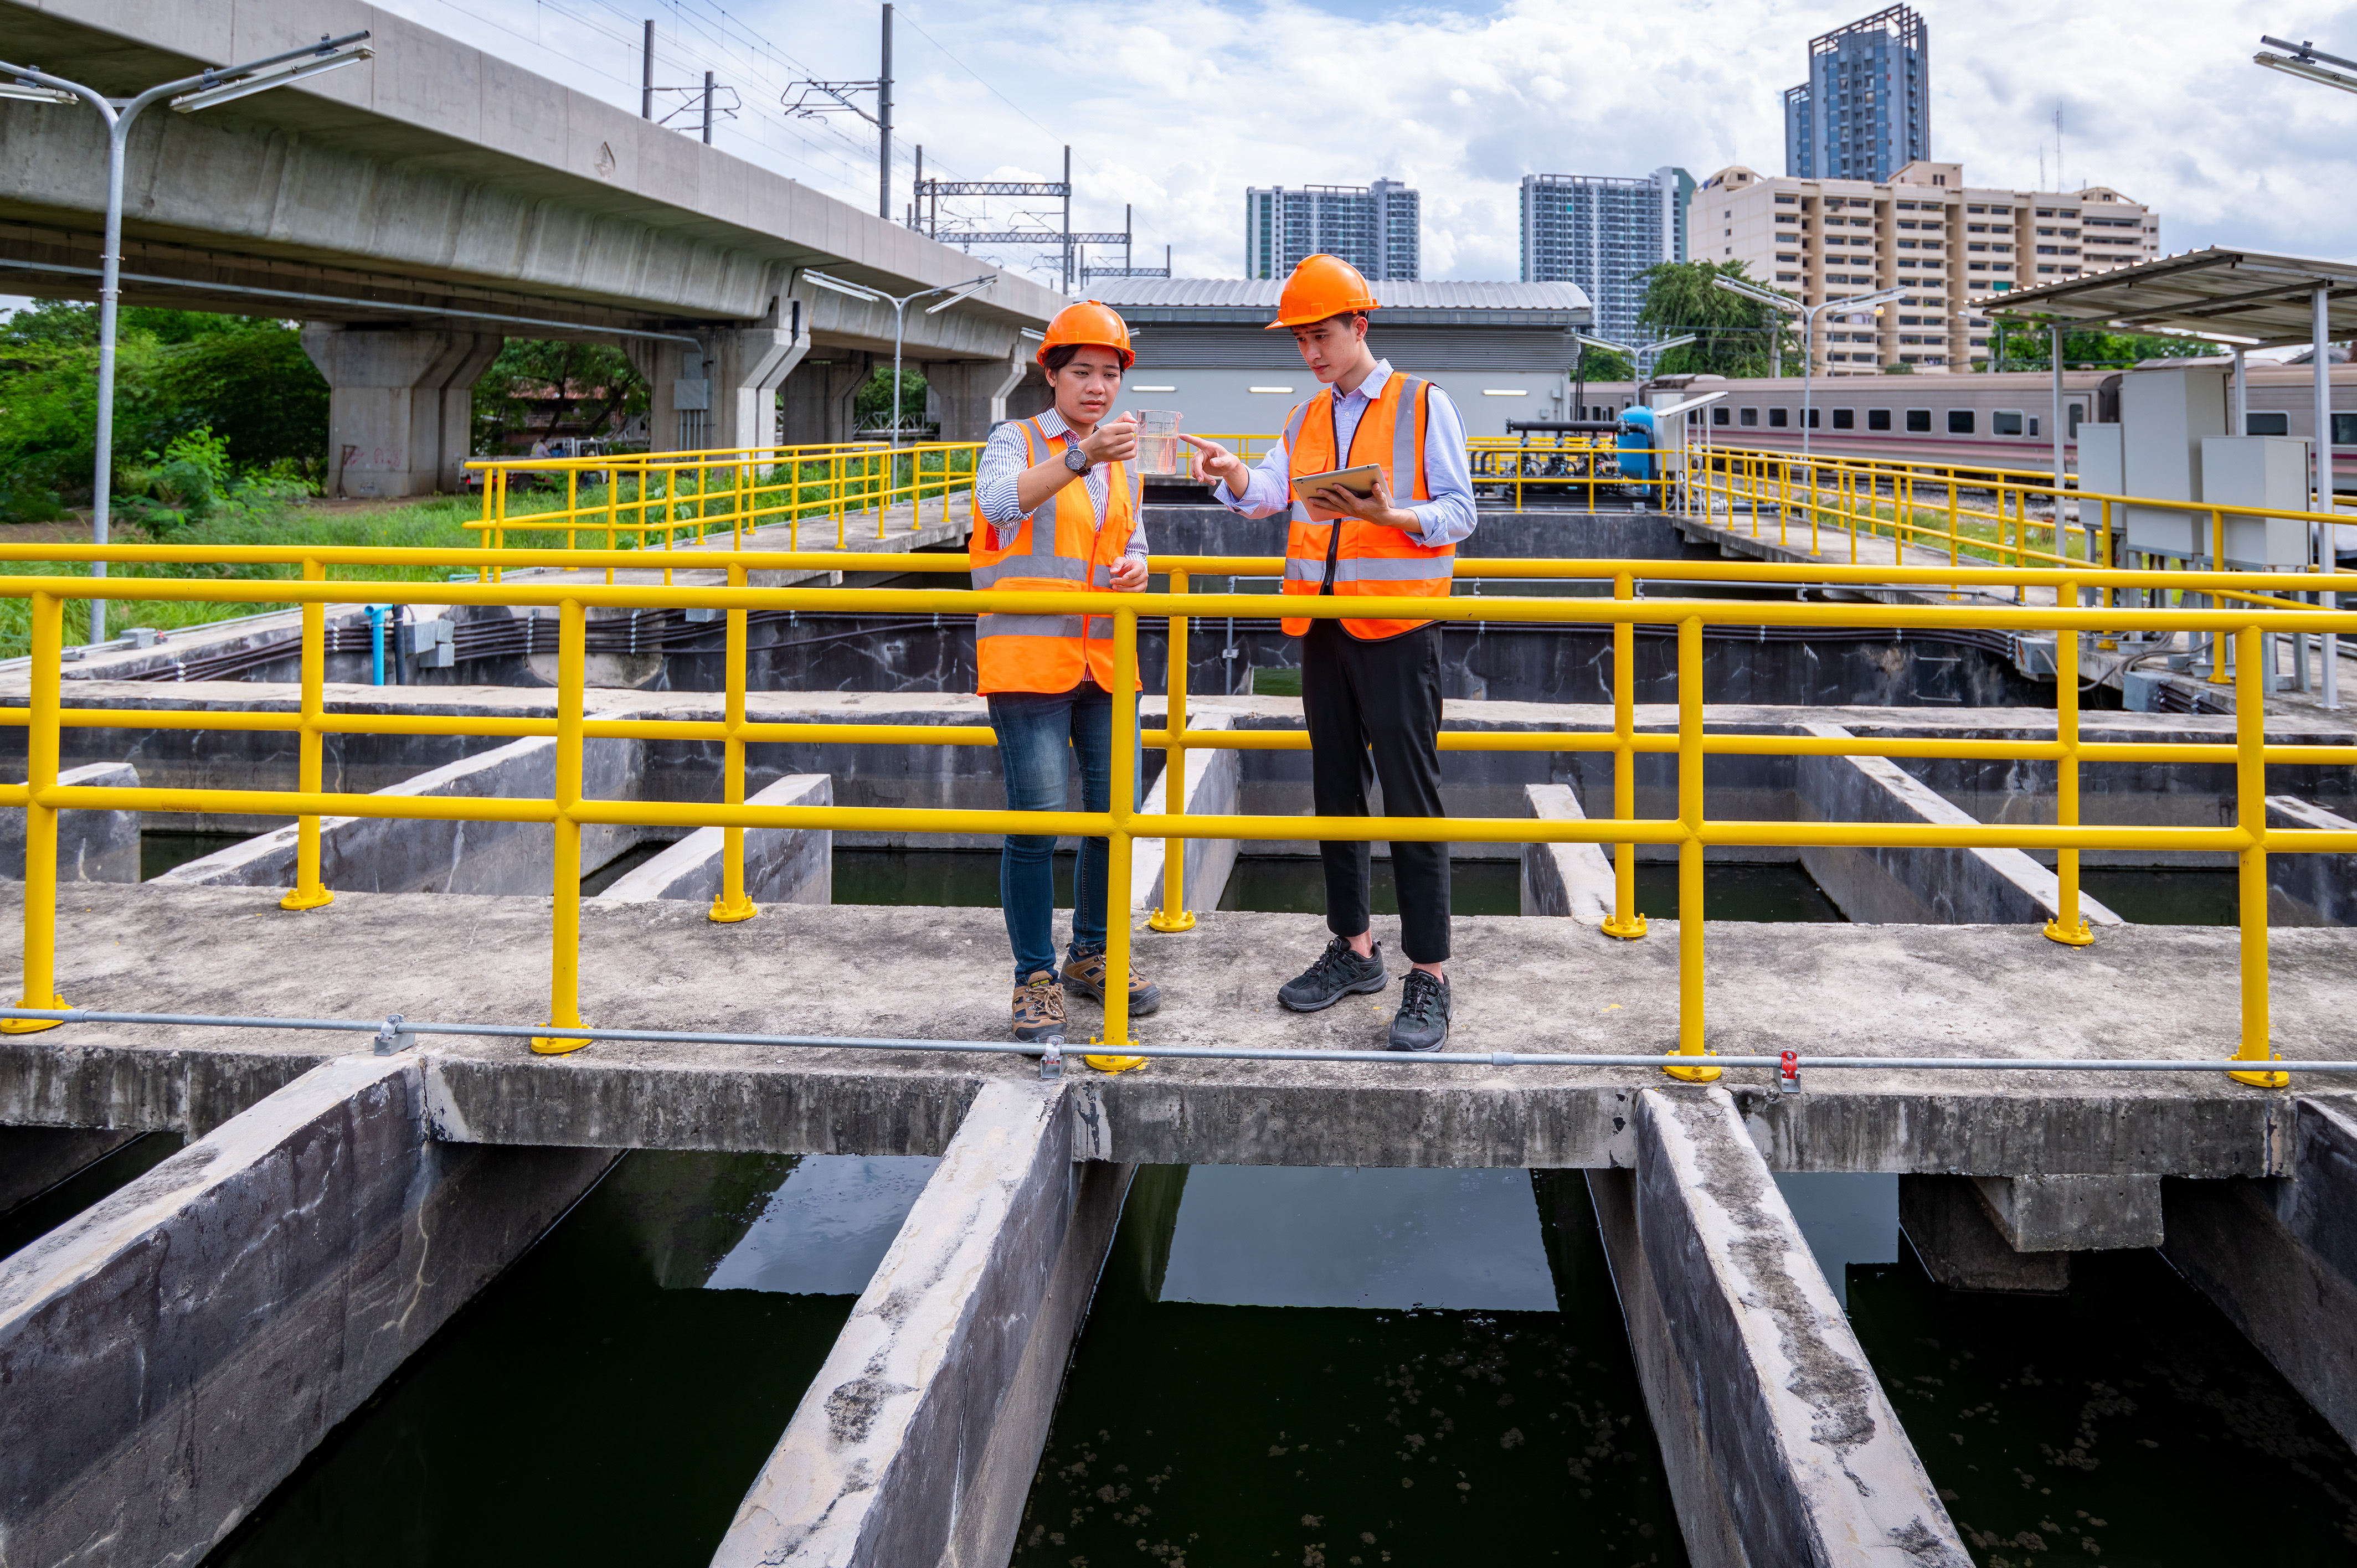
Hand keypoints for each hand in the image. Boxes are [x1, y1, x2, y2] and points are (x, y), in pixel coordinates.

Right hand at [1081, 413, 1138, 466]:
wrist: (1090, 451)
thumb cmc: (1101, 437)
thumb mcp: (1109, 425)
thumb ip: (1123, 418)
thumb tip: (1134, 421)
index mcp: (1108, 430)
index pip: (1128, 426)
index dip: (1130, 426)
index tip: (1126, 428)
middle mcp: (1109, 440)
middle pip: (1130, 435)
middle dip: (1129, 434)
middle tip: (1122, 436)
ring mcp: (1112, 451)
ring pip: (1131, 444)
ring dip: (1129, 443)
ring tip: (1123, 442)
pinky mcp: (1115, 458)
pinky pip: (1131, 454)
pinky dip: (1131, 451)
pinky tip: (1126, 448)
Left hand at [1107, 555, 1148, 591]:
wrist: (1131, 570)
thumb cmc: (1127, 565)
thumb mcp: (1121, 561)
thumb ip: (1117, 564)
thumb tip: (1113, 571)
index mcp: (1140, 567)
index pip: (1137, 571)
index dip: (1130, 575)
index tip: (1123, 578)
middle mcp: (1144, 576)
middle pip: (1134, 581)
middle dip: (1122, 583)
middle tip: (1112, 581)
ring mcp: (1143, 584)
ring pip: (1135, 590)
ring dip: (1124, 590)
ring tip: (1115, 587)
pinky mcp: (1141, 591)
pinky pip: (1134, 595)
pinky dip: (1126, 594)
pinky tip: (1119, 590)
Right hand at [1181, 434, 1248, 493]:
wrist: (1228, 467)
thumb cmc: (1229, 460)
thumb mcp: (1228, 461)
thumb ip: (1220, 461)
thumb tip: (1212, 462)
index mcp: (1209, 446)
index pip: (1198, 442)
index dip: (1189, 439)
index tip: (1181, 436)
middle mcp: (1202, 452)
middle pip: (1195, 460)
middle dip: (1198, 471)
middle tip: (1201, 480)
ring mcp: (1200, 460)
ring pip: (1195, 469)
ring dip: (1202, 477)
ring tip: (1213, 482)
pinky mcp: (1199, 467)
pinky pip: (1196, 474)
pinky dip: (1202, 479)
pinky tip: (1211, 481)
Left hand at [1301, 470, 1418, 531]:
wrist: (1380, 518)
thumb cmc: (1381, 506)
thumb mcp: (1382, 499)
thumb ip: (1378, 492)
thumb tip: (1375, 484)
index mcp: (1359, 505)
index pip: (1348, 496)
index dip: (1341, 490)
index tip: (1334, 484)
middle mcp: (1351, 509)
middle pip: (1336, 501)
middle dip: (1326, 495)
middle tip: (1317, 489)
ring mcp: (1347, 511)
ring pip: (1332, 507)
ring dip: (1321, 503)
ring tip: (1310, 500)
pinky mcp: (1346, 512)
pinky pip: (1333, 509)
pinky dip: (1325, 506)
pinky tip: (1317, 504)